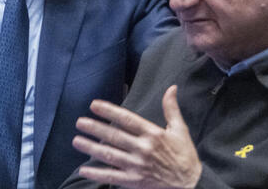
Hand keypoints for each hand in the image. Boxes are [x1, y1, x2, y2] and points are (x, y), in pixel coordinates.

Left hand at [73, 85, 201, 188]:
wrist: (191, 184)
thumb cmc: (184, 155)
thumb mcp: (180, 129)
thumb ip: (171, 108)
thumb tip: (171, 87)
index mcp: (153, 134)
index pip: (126, 119)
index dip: (109, 111)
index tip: (94, 105)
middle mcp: (143, 148)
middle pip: (114, 136)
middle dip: (94, 128)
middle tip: (80, 122)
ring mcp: (137, 166)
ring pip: (109, 155)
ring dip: (91, 147)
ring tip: (76, 140)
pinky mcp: (134, 181)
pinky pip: (111, 176)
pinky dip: (96, 173)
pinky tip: (84, 168)